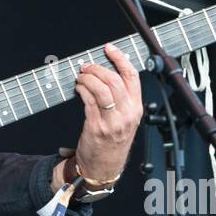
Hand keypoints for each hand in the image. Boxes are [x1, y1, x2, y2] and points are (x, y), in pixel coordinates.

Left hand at [72, 43, 142, 182]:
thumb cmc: (113, 142)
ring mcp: (112, 121)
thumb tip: (106, 72)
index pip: (132, 77)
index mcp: (136, 109)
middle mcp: (127, 114)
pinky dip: (81, 89)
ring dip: (87, 78)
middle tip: (87, 66)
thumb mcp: (126, 119)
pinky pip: (88, 100)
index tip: (109, 49)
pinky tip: (78, 88)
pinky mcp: (96, 126)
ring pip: (101, 88)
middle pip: (114, 80)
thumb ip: (122, 99)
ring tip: (81, 76)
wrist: (104, 167)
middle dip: (97, 68)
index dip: (120, 58)